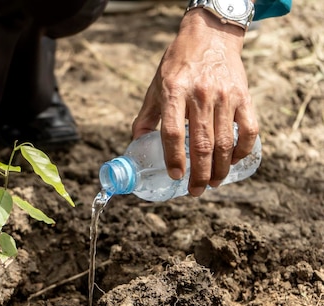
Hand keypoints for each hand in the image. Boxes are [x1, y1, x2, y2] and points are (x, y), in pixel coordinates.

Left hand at [132, 9, 258, 196]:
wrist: (209, 36)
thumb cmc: (178, 65)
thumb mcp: (156, 87)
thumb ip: (146, 117)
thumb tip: (135, 145)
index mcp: (173, 92)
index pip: (172, 132)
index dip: (173, 158)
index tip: (174, 176)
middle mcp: (200, 95)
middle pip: (201, 144)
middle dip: (199, 174)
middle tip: (195, 191)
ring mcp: (225, 96)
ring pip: (225, 142)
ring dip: (220, 169)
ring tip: (213, 183)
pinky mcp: (244, 96)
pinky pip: (249, 129)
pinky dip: (242, 150)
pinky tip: (233, 161)